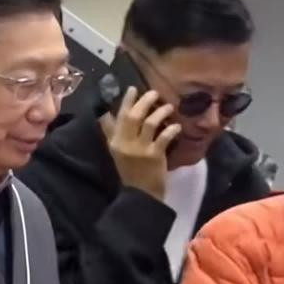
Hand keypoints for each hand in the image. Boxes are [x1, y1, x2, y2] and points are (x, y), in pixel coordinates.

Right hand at [100, 86, 181, 201]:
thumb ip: (111, 132)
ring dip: (160, 112)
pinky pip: (164, 138)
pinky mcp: (155, 156)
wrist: (140, 195)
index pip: (118, 116)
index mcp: (115, 141)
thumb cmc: (130, 172)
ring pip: (149, 123)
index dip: (126, 100)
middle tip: (155, 93)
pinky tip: (177, 126)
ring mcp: (140, 149)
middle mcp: (126, 143)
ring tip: (169, 107)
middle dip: (144, 101)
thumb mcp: (116, 151)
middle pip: (133, 116)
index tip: (133, 88)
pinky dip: (172, 130)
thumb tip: (106, 113)